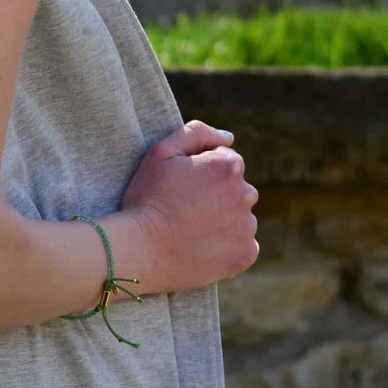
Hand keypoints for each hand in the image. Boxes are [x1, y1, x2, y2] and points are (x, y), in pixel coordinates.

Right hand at [119, 120, 259, 295]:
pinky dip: (226, 245)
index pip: (223, 161)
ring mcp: (247, 227)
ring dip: (221, 220)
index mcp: (228, 166)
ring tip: (189, 230)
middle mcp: (246, 194)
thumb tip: (228, 137)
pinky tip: (200, 246)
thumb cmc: (147, 198)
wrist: (140, 248)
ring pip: (238, 217)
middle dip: (214, 195)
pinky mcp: (245, 254)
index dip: (198, 172)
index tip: (178, 187)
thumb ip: (196, 133)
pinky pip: (242, 245)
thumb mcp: (160, 154)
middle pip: (235, 189)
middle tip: (182, 209)